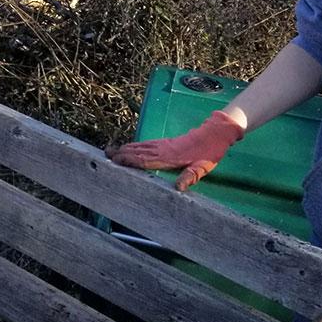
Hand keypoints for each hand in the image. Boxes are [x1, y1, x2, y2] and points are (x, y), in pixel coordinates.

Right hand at [106, 109, 244, 190]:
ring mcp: (164, 144)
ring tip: (111, 150)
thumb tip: (178, 188)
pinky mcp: (166, 142)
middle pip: (140, 152)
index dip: (131, 161)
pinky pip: (147, 144)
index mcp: (171, 157)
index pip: (147, 160)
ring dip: (126, 148)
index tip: (116, 161)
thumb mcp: (203, 167)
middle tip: (106, 155)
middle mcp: (164, 150)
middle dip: (123, 154)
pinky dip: (135, 145)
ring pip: (141, 146)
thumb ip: (190, 177)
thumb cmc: (210, 152)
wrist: (215, 133)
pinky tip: (130, 147)